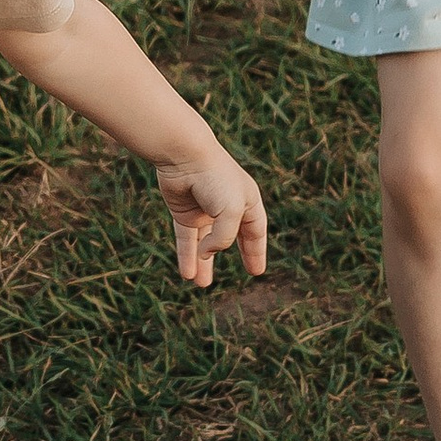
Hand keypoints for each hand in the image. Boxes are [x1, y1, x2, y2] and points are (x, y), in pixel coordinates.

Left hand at [157, 148, 268, 287]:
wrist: (185, 156)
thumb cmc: (215, 179)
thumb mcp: (231, 212)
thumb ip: (224, 238)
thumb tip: (206, 254)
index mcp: (246, 202)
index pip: (256, 232)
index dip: (257, 251)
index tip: (257, 271)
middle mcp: (226, 206)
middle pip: (233, 236)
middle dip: (241, 253)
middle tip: (248, 272)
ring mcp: (204, 209)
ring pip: (205, 242)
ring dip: (204, 263)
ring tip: (201, 285)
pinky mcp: (183, 211)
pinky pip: (186, 238)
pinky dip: (186, 255)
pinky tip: (186, 273)